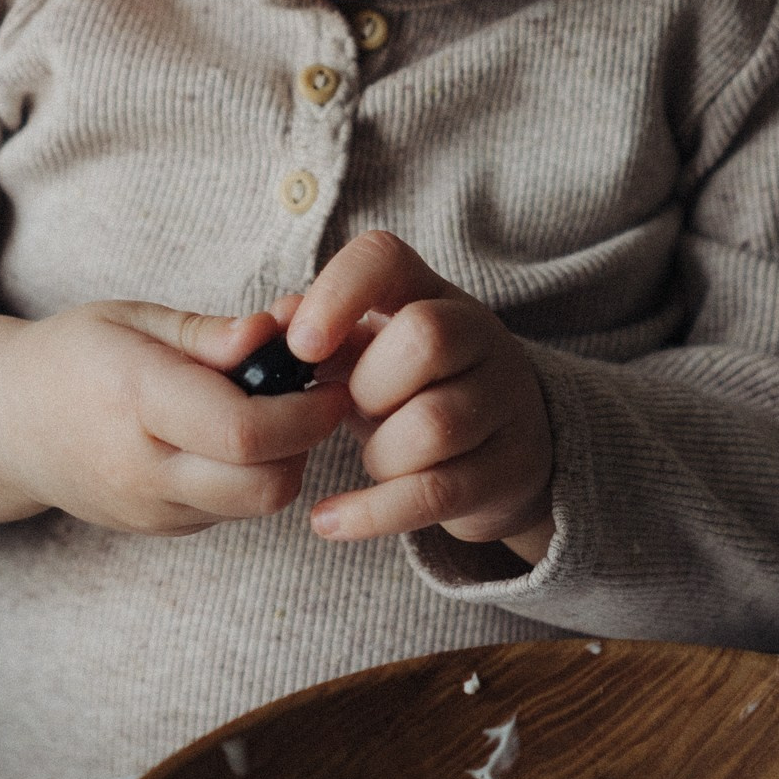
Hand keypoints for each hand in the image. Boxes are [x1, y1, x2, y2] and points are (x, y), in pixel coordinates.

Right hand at [0, 303, 346, 541]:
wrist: (4, 424)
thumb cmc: (74, 355)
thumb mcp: (133, 319)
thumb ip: (207, 333)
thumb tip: (275, 333)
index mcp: (135, 398)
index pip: (245, 430)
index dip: (305, 410)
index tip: (329, 380)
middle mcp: (141, 467)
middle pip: (264, 485)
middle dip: (305, 443)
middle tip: (309, 399)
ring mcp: (148, 509)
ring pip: (255, 505)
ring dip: (282, 462)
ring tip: (269, 414)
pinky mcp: (157, 529)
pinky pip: (228, 512)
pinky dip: (248, 479)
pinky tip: (230, 441)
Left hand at [286, 233, 554, 563]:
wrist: (503, 450)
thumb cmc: (412, 392)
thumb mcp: (369, 356)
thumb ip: (321, 341)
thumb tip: (268, 330)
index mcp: (430, 294)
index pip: (385, 258)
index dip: (339, 293)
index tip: (302, 345)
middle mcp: (481, 336)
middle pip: (426, 338)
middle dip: (369, 387)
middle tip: (357, 412)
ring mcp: (505, 402)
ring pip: (433, 424)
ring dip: (380, 454)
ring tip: (375, 459)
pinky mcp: (510, 469)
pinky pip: (435, 493)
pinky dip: (372, 513)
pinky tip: (331, 520)